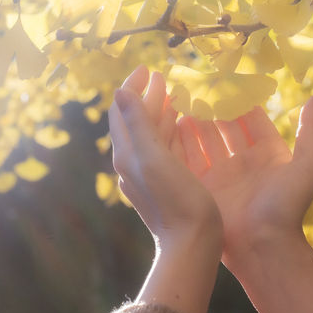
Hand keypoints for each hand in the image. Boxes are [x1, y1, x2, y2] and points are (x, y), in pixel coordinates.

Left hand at [109, 65, 222, 252]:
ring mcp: (150, 174)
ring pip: (151, 133)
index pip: (122, 110)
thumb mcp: (154, 157)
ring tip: (175, 92)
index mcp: (127, 153)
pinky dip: (171, 129)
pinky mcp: (166, 183)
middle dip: (147, 95)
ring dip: (160, 110)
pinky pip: (165, 148)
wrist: (191, 245)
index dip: (132, 86)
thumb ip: (138, 123)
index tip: (147, 68)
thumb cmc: (176, 200)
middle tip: (162, 76)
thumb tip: (121, 91)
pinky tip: (185, 125)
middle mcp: (134, 162)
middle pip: (136, 120)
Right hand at [177, 94, 312, 268]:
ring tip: (181, 97)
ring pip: (205, 138)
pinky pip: (190, 158)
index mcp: (268, 153)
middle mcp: (243, 161)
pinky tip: (171, 121)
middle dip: (213, 105)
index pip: (251, 117)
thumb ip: (311, 129)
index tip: (226, 78)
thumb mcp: (308, 165)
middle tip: (197, 83)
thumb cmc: (288, 206)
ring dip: (195, 119)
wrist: (263, 247)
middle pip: (224, 125)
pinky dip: (181, 140)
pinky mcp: (202, 186)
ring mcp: (221, 173)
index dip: (240, 98)